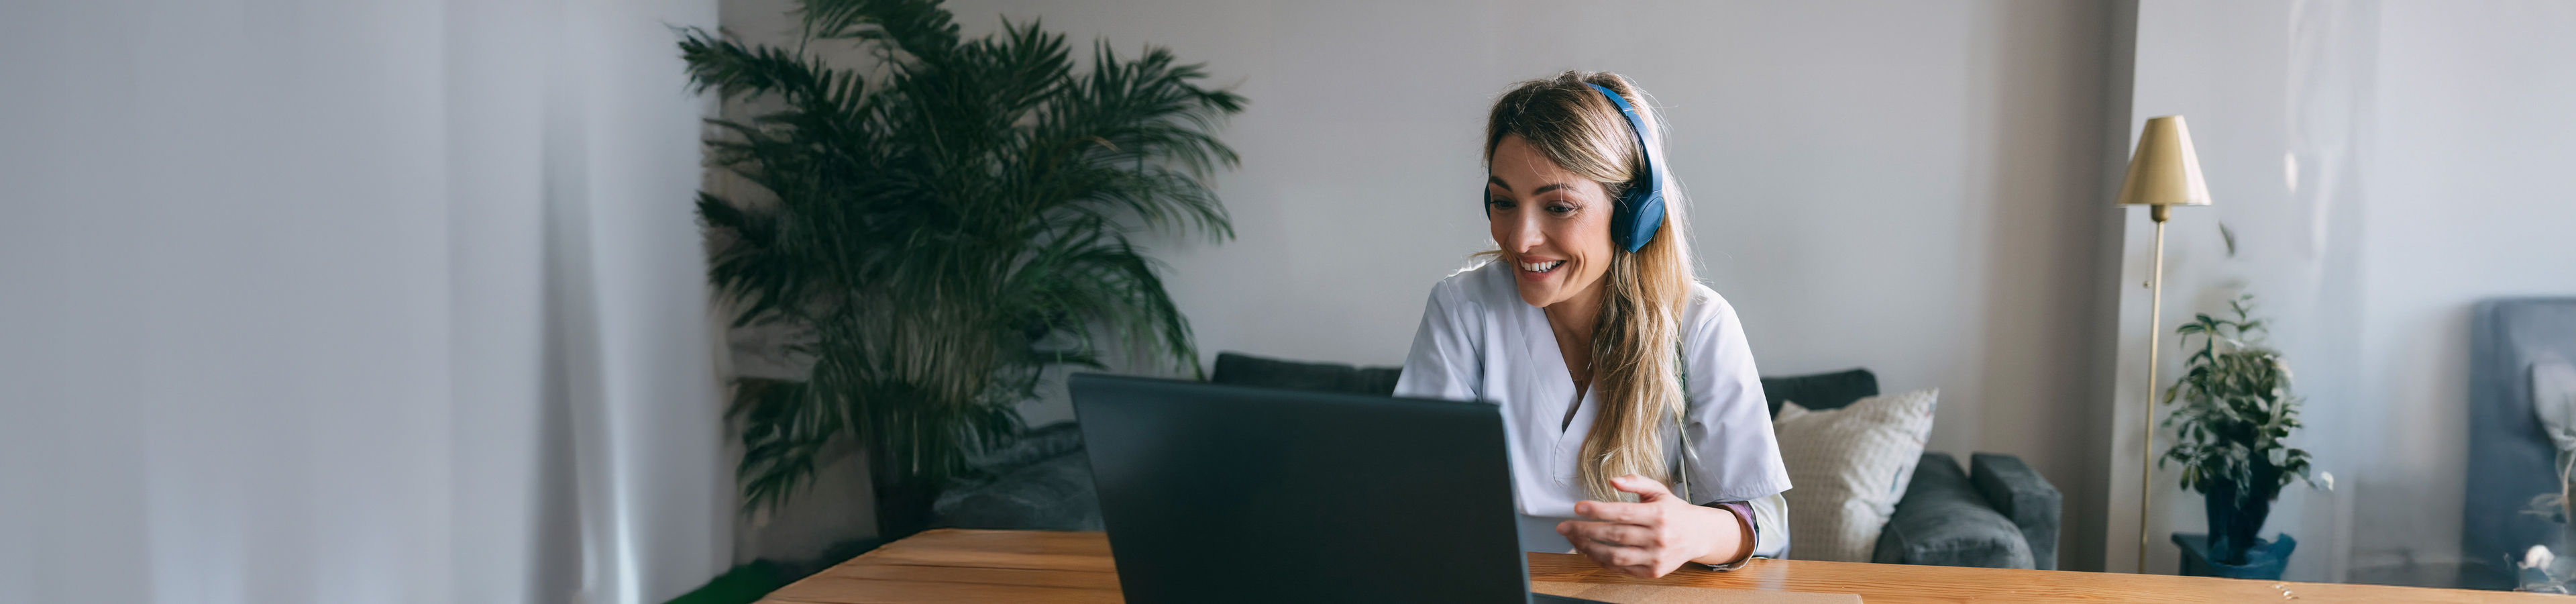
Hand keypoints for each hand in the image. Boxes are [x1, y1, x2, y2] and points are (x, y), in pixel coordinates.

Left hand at [1554, 474, 1747, 577]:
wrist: (1698, 535)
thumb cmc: (1673, 511)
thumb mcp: (1658, 490)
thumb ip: (1635, 482)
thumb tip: (1613, 480)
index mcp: (1659, 514)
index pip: (1622, 513)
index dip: (1597, 510)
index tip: (1577, 507)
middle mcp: (1659, 537)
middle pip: (1614, 535)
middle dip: (1584, 530)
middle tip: (1564, 526)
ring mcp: (1656, 557)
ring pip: (1615, 556)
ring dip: (1588, 548)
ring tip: (1573, 539)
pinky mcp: (1653, 572)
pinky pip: (1621, 568)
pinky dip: (1601, 560)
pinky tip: (1589, 550)